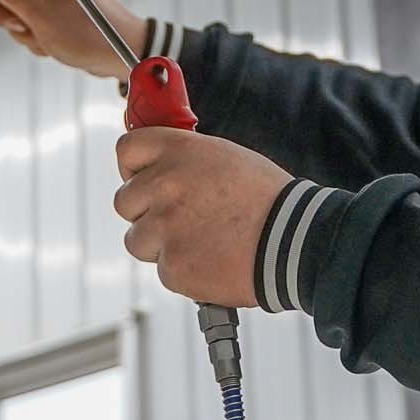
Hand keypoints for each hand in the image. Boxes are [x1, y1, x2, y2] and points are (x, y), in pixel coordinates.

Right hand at [0, 0, 144, 79]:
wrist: (126, 53)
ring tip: (42, 37)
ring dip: (22, 27)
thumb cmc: (89, 34)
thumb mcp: (43, 14)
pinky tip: (51, 44)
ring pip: (18, 6)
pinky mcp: (60, 11)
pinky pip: (34, 21)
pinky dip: (36, 35)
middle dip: (3, 9)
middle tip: (19, 24)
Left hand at [111, 127, 289, 308]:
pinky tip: (212, 260)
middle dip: (146, 212)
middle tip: (180, 218)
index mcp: (178, 151)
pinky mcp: (172, 266)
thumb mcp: (225, 157)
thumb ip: (185, 160)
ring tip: (201, 241)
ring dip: (161, 244)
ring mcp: (164, 228)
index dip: (133, 167)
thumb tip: (159, 167)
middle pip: (124, 201)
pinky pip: (163, 269)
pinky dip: (183, 270)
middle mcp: (164, 185)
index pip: (126, 149)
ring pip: (137, 240)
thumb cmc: (267, 198)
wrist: (295, 241)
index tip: (142, 178)